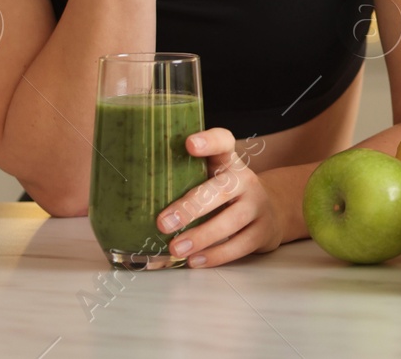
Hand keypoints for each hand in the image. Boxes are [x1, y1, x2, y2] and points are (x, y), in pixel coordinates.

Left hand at [155, 127, 283, 268]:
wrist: (271, 210)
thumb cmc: (225, 194)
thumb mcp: (211, 177)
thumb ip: (183, 177)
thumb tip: (129, 191)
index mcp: (228, 162)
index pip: (223, 141)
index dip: (209, 141)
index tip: (189, 144)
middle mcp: (245, 180)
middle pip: (222, 189)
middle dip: (191, 207)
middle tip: (162, 223)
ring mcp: (257, 205)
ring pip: (231, 220)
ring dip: (202, 236)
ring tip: (176, 249)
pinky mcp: (263, 231)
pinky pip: (240, 245)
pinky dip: (216, 255)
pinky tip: (195, 260)